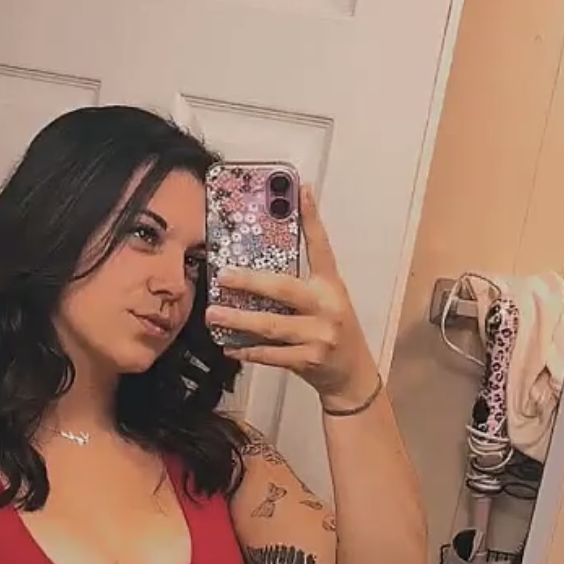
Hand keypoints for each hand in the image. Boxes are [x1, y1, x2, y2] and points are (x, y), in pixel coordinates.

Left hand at [205, 185, 379, 409]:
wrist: (351, 374)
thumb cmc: (331, 330)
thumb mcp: (325, 300)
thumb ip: (302, 280)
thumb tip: (260, 261)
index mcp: (331, 286)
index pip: (321, 247)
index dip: (312, 218)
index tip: (300, 189)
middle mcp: (326, 307)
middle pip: (285, 288)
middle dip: (250, 281)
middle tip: (222, 274)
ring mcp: (319, 336)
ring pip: (272, 325)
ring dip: (240, 319)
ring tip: (213, 313)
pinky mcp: (309, 361)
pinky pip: (272, 355)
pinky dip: (248, 350)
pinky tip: (229, 346)